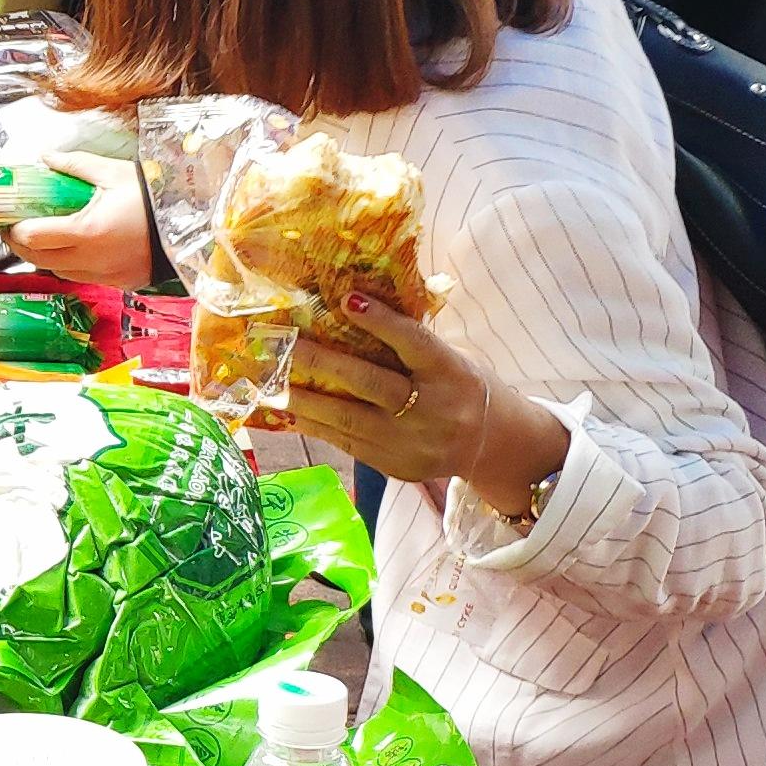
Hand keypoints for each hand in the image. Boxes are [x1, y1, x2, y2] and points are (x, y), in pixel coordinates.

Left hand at [5, 155, 153, 287]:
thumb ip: (75, 165)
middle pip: (38, 259)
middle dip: (22, 244)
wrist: (193, 223)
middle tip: (18, 227)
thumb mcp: (113, 172)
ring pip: (58, 272)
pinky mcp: (117, 282)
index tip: (9, 218)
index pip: (33, 238)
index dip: (14, 229)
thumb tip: (46, 158)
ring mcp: (104, 275)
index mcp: (86, 231)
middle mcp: (91, 259)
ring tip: (45, 236)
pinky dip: (69, 265)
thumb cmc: (153, 197)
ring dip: (45, 257)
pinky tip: (74, 247)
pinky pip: (81, 278)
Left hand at [282, 295, 559, 512]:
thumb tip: (352, 307)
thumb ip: (410, 342)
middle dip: (324, 365)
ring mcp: (412, 442)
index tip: (348, 300)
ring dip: (306, 401)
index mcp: (451, 372)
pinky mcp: (396, 466)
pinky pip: (347, 444)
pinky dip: (316, 426)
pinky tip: (289, 411)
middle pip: (372, 384)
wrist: (493, 444)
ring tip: (272, 383)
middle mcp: (433, 409)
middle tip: (287, 347)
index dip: (382, 322)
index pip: (414, 342)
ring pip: (350, 421)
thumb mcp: (451, 358)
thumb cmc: (462, 386)